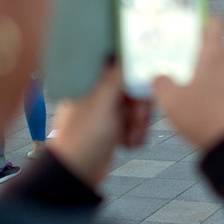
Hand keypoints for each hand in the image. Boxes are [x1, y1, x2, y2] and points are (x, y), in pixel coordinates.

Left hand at [47, 64, 150, 187]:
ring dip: (140, 123)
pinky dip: (137, 133)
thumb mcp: (101, 102)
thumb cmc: (82, 136)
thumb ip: (116, 76)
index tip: (146, 82)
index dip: (137, 72)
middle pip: (136, 86)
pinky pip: (137, 122)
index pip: (121, 64)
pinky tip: (128, 143)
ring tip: (131, 137)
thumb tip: (128, 52)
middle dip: (141, 106)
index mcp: (92, 80)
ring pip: (139, 105)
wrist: (77, 172)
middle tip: (137, 119)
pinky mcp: (116, 125)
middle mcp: (101, 91)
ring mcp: (109, 108)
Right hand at [152, 18, 223, 150]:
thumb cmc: (205, 119)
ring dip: (216, 87)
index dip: (204, 25)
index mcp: (214, 55)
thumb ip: (160, 84)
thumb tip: (158, 77)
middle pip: (217, 55)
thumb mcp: (170, 102)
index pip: (214, 24)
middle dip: (203, 66)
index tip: (194, 32)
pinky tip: (218, 121)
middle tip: (186, 83)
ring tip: (201, 109)